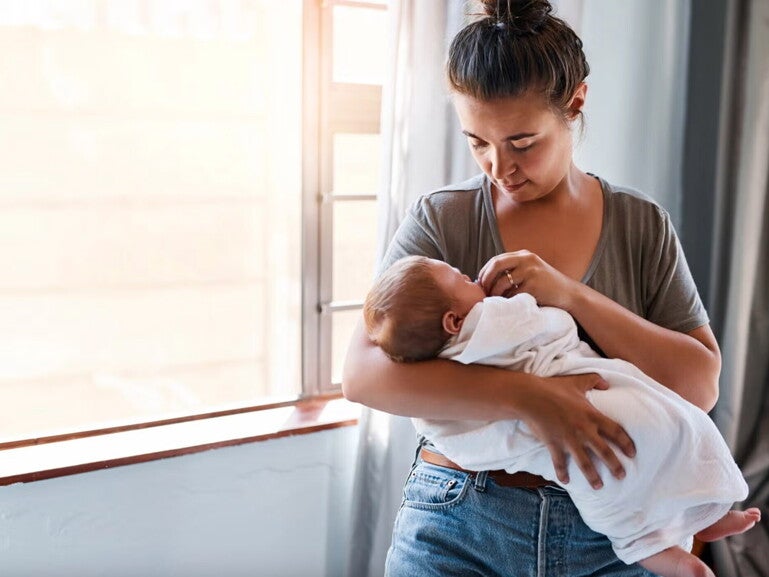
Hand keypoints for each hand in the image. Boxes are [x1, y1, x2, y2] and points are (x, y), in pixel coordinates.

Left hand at [477, 250, 578, 309]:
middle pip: (496, 265)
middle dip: (486, 280)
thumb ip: (513, 270)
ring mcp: (531, 271)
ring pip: (502, 282)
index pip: (496, 260)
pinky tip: (509, 304)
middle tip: (484, 292)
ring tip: (496, 301)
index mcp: (523, 255)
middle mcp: (527, 259)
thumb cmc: (545, 287)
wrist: (569, 294)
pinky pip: (512, 294)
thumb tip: (484, 280)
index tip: (480, 284)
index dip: (484, 272)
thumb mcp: (529, 272)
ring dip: (495, 293)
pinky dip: (508, 301)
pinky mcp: (534, 284)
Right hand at [517, 373, 635, 488]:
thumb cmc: (553, 387)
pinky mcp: (554, 444)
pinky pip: (560, 462)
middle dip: (615, 465)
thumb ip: (594, 380)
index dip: (626, 443)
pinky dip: (562, 473)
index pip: (616, 431)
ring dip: (593, 476)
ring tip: (599, 486)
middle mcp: (584, 430)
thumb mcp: (576, 381)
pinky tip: (566, 481)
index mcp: (592, 415)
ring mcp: (569, 439)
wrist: (530, 396)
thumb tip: (607, 383)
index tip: (633, 453)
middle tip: (622, 476)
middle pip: (605, 452)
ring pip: (585, 462)